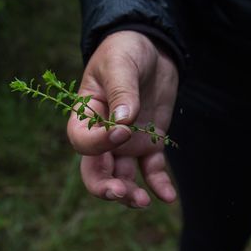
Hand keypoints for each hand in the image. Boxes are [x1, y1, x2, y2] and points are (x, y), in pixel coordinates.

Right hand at [67, 31, 178, 207]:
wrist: (150, 49)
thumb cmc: (125, 50)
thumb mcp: (120, 63)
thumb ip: (121, 91)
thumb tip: (124, 122)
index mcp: (86, 115)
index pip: (83, 141)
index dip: (99, 144)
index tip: (122, 131)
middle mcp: (104, 135)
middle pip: (96, 170)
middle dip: (105, 186)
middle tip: (120, 193)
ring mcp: (127, 142)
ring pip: (122, 177)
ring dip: (130, 193)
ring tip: (144, 201)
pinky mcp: (149, 143)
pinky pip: (151, 169)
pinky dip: (158, 184)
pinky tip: (167, 197)